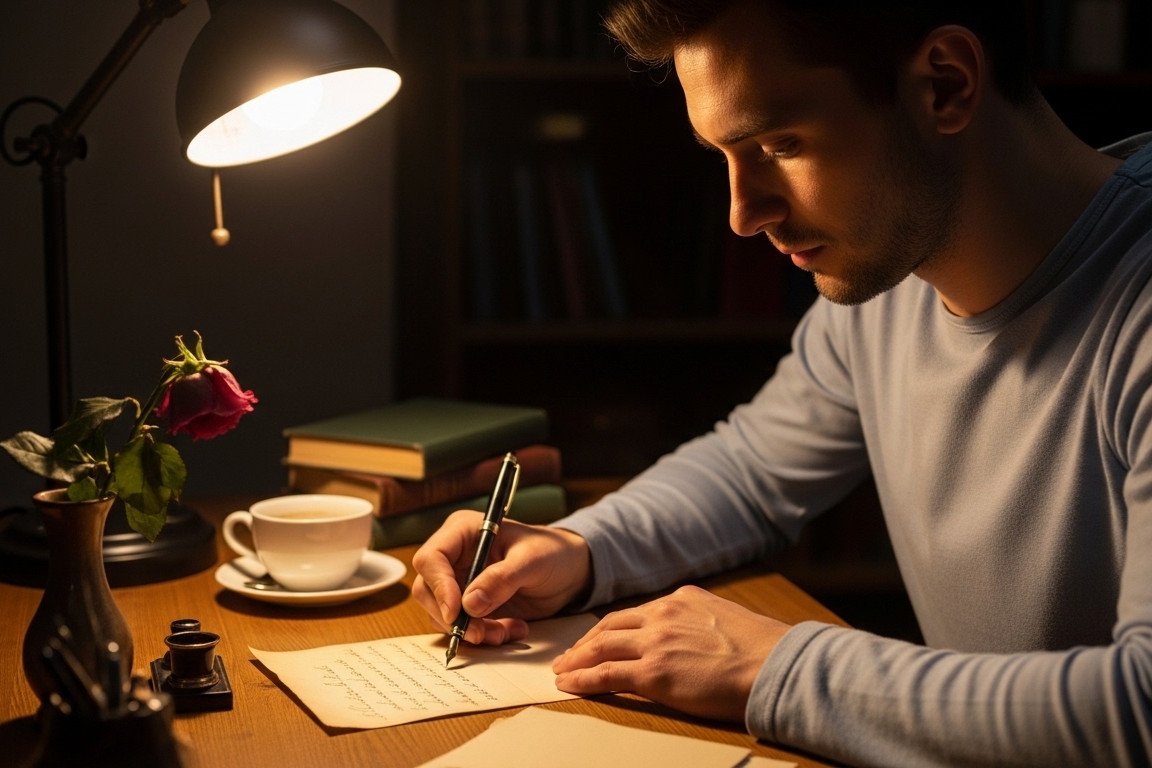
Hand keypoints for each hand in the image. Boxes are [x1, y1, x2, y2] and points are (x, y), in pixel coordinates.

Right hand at [411, 510, 591, 645]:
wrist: (569, 570)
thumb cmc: (552, 552)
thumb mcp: (532, 560)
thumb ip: (501, 578)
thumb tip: (468, 604)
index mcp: (463, 532)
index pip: (431, 558)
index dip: (439, 586)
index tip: (456, 612)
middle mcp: (454, 557)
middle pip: (428, 590)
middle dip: (452, 617)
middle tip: (480, 633)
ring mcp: (460, 582)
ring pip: (443, 615)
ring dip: (472, 630)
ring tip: (507, 630)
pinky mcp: (470, 605)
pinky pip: (462, 627)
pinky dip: (484, 635)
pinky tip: (513, 629)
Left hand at [552, 585, 791, 722]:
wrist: (775, 664)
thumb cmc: (763, 650)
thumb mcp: (725, 620)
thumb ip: (699, 623)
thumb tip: (692, 639)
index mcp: (681, 599)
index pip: (635, 613)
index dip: (612, 629)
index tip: (598, 638)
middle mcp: (663, 614)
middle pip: (610, 626)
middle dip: (585, 642)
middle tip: (568, 655)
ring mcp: (655, 642)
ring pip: (601, 647)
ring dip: (576, 659)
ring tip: (561, 671)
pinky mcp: (653, 672)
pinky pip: (605, 675)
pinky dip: (581, 679)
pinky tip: (568, 685)